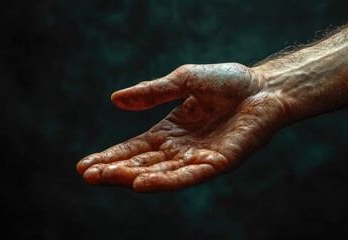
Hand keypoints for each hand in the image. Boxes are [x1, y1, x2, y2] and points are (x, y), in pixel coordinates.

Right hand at [76, 63, 287, 191]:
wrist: (264, 86)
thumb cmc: (227, 82)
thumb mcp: (183, 81)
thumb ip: (152, 93)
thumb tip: (115, 100)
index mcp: (171, 131)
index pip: (135, 148)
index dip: (111, 157)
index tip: (83, 166)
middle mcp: (182, 149)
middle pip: (143, 164)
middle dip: (115, 171)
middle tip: (87, 176)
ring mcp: (200, 158)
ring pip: (162, 173)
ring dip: (134, 177)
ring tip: (107, 179)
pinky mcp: (220, 163)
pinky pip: (190, 175)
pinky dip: (166, 180)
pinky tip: (142, 183)